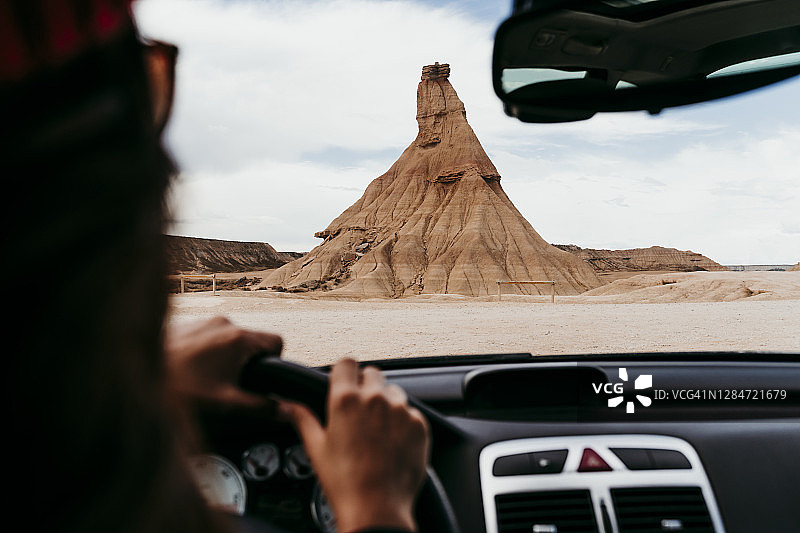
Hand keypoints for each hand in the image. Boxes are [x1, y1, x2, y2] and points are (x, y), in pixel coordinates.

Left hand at [164, 316, 282, 411]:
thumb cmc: (178, 389)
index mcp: (238, 338)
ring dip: (226, 356)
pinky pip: (209, 335)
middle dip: (247, 361)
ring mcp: (203, 321)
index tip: (261, 377)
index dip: (274, 361)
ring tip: (207, 378)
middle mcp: (223, 323)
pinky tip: (191, 370)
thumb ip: (259, 407)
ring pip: (229, 337)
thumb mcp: (225, 404)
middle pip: (252, 339)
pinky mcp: (187, 323)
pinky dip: (207, 351)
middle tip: (231, 383)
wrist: (133, 372)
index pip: (276, 341)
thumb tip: (283, 411)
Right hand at [285, 359, 429, 532]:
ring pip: (394, 392)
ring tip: (377, 432)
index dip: (345, 371)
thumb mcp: (316, 448)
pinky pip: (411, 412)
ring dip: (386, 404)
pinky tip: (392, 443)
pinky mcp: (419, 424)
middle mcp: (375, 399)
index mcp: (345, 400)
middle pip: (372, 373)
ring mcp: (401, 410)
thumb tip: (286, 405)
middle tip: (359, 412)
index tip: (345, 380)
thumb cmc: (344, 482)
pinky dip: (403, 422)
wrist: (377, 509)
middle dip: (366, 387)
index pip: (347, 362)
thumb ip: (302, 418)